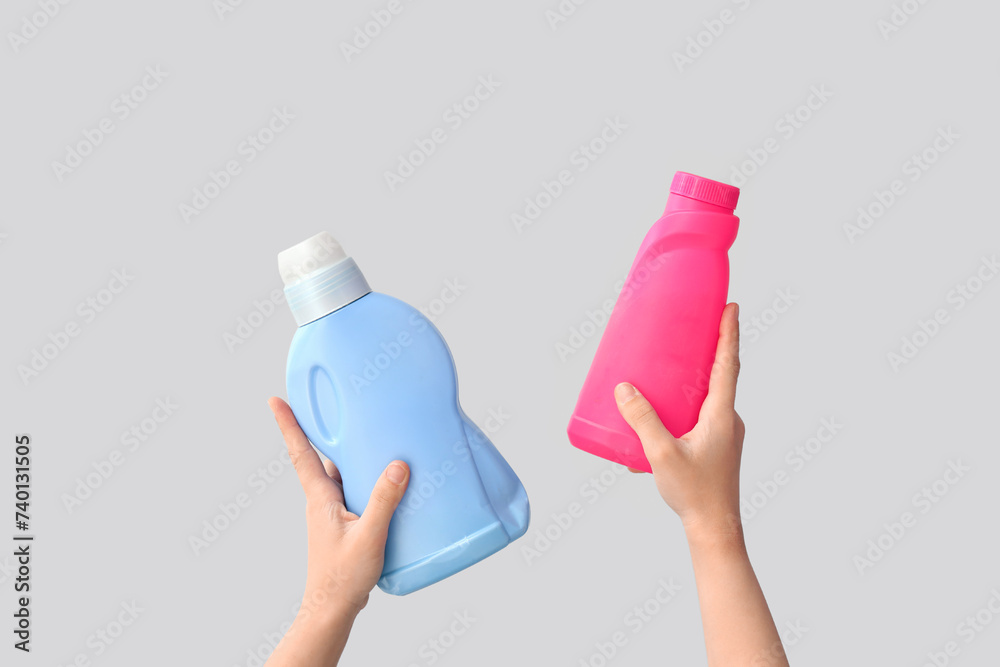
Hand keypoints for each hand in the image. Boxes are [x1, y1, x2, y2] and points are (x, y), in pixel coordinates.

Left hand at [268, 397, 409, 615]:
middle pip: (323, 456)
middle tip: (340, 405)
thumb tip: (397, 464)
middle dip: (327, 431)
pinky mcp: (346, 522)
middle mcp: (322, 500)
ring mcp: (332, 511)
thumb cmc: (343, 576)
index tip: (274, 400)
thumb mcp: (369, 536)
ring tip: (375, 436)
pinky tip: (389, 480)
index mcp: (320, 497)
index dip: (288, 425)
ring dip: (353, 456)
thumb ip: (384, 500)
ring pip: (342, 474)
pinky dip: (367, 478)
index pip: (301, 453)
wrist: (333, 608)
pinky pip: (355, 490)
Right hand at [614, 303, 744, 540]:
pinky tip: (662, 416)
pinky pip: (702, 416)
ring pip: (710, 398)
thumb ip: (642, 420)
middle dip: (710, 348)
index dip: (729, 333)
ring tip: (672, 366)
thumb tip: (624, 388)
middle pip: (721, 375)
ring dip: (695, 378)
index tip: (731, 306)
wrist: (716, 530)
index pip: (727, 364)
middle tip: (696, 324)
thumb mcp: (661, 454)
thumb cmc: (694, 494)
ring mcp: (725, 435)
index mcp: (722, 415)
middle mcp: (729, 421)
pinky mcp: (717, 448)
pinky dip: (687, 406)